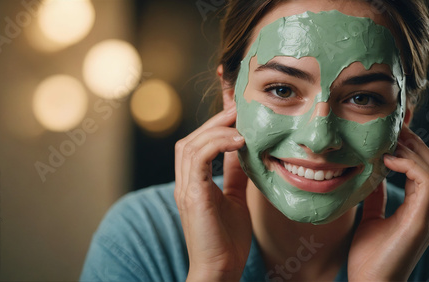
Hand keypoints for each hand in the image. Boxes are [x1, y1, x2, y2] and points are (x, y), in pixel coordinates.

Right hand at [174, 108, 251, 280]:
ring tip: (240, 123)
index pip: (198, 143)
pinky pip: (198, 159)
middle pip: (192, 139)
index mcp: (193, 182)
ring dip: (217, 130)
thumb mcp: (234, 197)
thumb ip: (235, 174)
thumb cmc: (227, 239)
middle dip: (215, 121)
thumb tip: (243, 150)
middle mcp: (185, 182)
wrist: (221, 270)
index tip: (236, 110)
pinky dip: (216, 144)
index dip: (214, 124)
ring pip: (192, 145)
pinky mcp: (192, 195)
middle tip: (239, 108)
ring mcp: (185, 188)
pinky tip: (238, 142)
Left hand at [348, 125, 428, 280]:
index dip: (411, 149)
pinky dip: (409, 165)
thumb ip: (377, 196)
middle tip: (392, 128)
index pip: (424, 169)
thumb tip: (372, 172)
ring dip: (412, 150)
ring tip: (390, 139)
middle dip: (414, 143)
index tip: (390, 134)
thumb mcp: (372, 217)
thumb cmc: (369, 256)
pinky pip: (426, 181)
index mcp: (420, 209)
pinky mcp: (421, 220)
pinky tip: (387, 159)